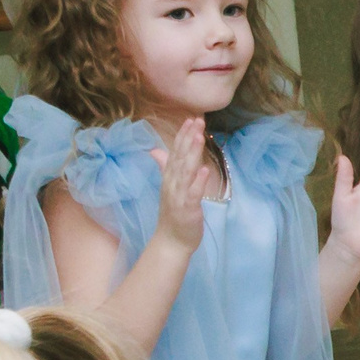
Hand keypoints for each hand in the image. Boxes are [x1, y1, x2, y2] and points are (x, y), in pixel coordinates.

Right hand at [152, 116, 212, 253]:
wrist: (171, 241)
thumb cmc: (173, 213)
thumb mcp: (170, 187)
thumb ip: (164, 167)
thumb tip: (155, 149)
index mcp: (169, 177)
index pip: (175, 152)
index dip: (182, 135)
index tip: (191, 119)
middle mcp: (172, 183)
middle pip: (180, 157)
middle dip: (188, 138)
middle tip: (196, 120)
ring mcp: (178, 195)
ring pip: (185, 171)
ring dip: (192, 153)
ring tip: (199, 137)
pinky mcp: (187, 208)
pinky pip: (193, 193)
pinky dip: (198, 181)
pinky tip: (205, 169)